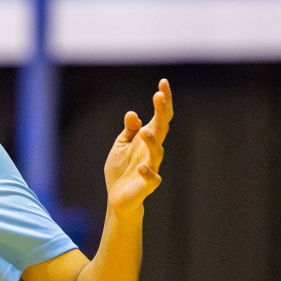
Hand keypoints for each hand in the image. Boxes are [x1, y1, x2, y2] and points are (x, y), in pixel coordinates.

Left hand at [103, 78, 172, 214]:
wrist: (117, 197)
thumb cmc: (121, 169)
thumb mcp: (121, 145)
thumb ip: (128, 131)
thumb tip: (132, 114)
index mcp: (147, 138)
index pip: (159, 116)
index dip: (163, 101)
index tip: (163, 83)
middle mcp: (152, 150)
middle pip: (162, 129)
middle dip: (162, 112)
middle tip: (159, 96)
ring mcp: (151, 167)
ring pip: (157, 152)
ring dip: (152, 141)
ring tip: (145, 131)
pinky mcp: (147, 184)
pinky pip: (152, 178)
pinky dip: (147, 172)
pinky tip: (140, 166)